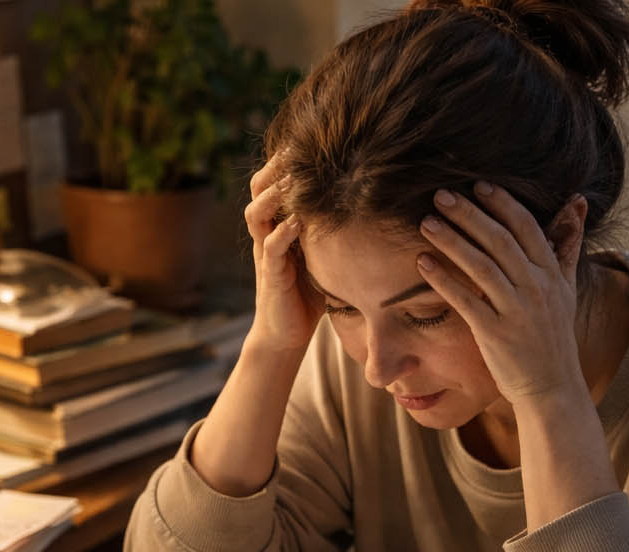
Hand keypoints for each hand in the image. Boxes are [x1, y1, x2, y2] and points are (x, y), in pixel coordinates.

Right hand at [243, 155, 323, 353]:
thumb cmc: (310, 293)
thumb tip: (373, 203)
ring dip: (275, 195)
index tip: (309, 139)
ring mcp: (265, 252)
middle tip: (296, 149)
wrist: (287, 334)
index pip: (274, 181)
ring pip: (256, 212)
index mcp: (278, 223)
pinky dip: (282, 232)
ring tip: (294, 180)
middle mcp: (267, 233)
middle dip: (275, 166)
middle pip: (258, 188)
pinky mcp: (270, 275)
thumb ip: (334, 229)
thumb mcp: (323, 252)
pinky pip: (269, 247)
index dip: (285, 160)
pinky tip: (298, 222)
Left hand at [415, 183, 587, 406]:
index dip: (502, 204)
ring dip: (452, 241)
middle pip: (500, 241)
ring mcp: (517, 311)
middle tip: (441, 194)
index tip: (478, 186)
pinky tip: (422, 261)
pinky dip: (443, 278)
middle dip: (469, 214)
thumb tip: (578, 202)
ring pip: (481, 266)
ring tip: (427, 222)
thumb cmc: (553, 338)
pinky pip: (466, 300)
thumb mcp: (566, 289)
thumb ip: (566, 246)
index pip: (527, 228)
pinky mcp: (495, 333)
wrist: (551, 388)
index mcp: (551, 274)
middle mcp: (536, 288)